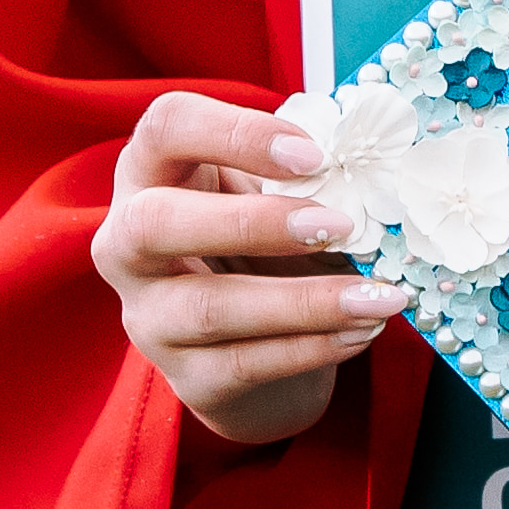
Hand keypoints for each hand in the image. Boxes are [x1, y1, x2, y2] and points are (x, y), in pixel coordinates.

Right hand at [91, 85, 406, 450]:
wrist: (260, 351)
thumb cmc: (267, 249)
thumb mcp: (274, 197)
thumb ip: (303, 177)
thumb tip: (374, 169)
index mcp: (151, 175)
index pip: (165, 129)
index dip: (235, 133)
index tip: (314, 154)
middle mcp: (128, 246)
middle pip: (155, 223)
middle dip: (251, 222)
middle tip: (339, 225)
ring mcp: (149, 318)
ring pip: (210, 309)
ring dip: (306, 301)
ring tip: (380, 296)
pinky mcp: (187, 379)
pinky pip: (247, 364)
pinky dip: (313, 347)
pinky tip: (363, 330)